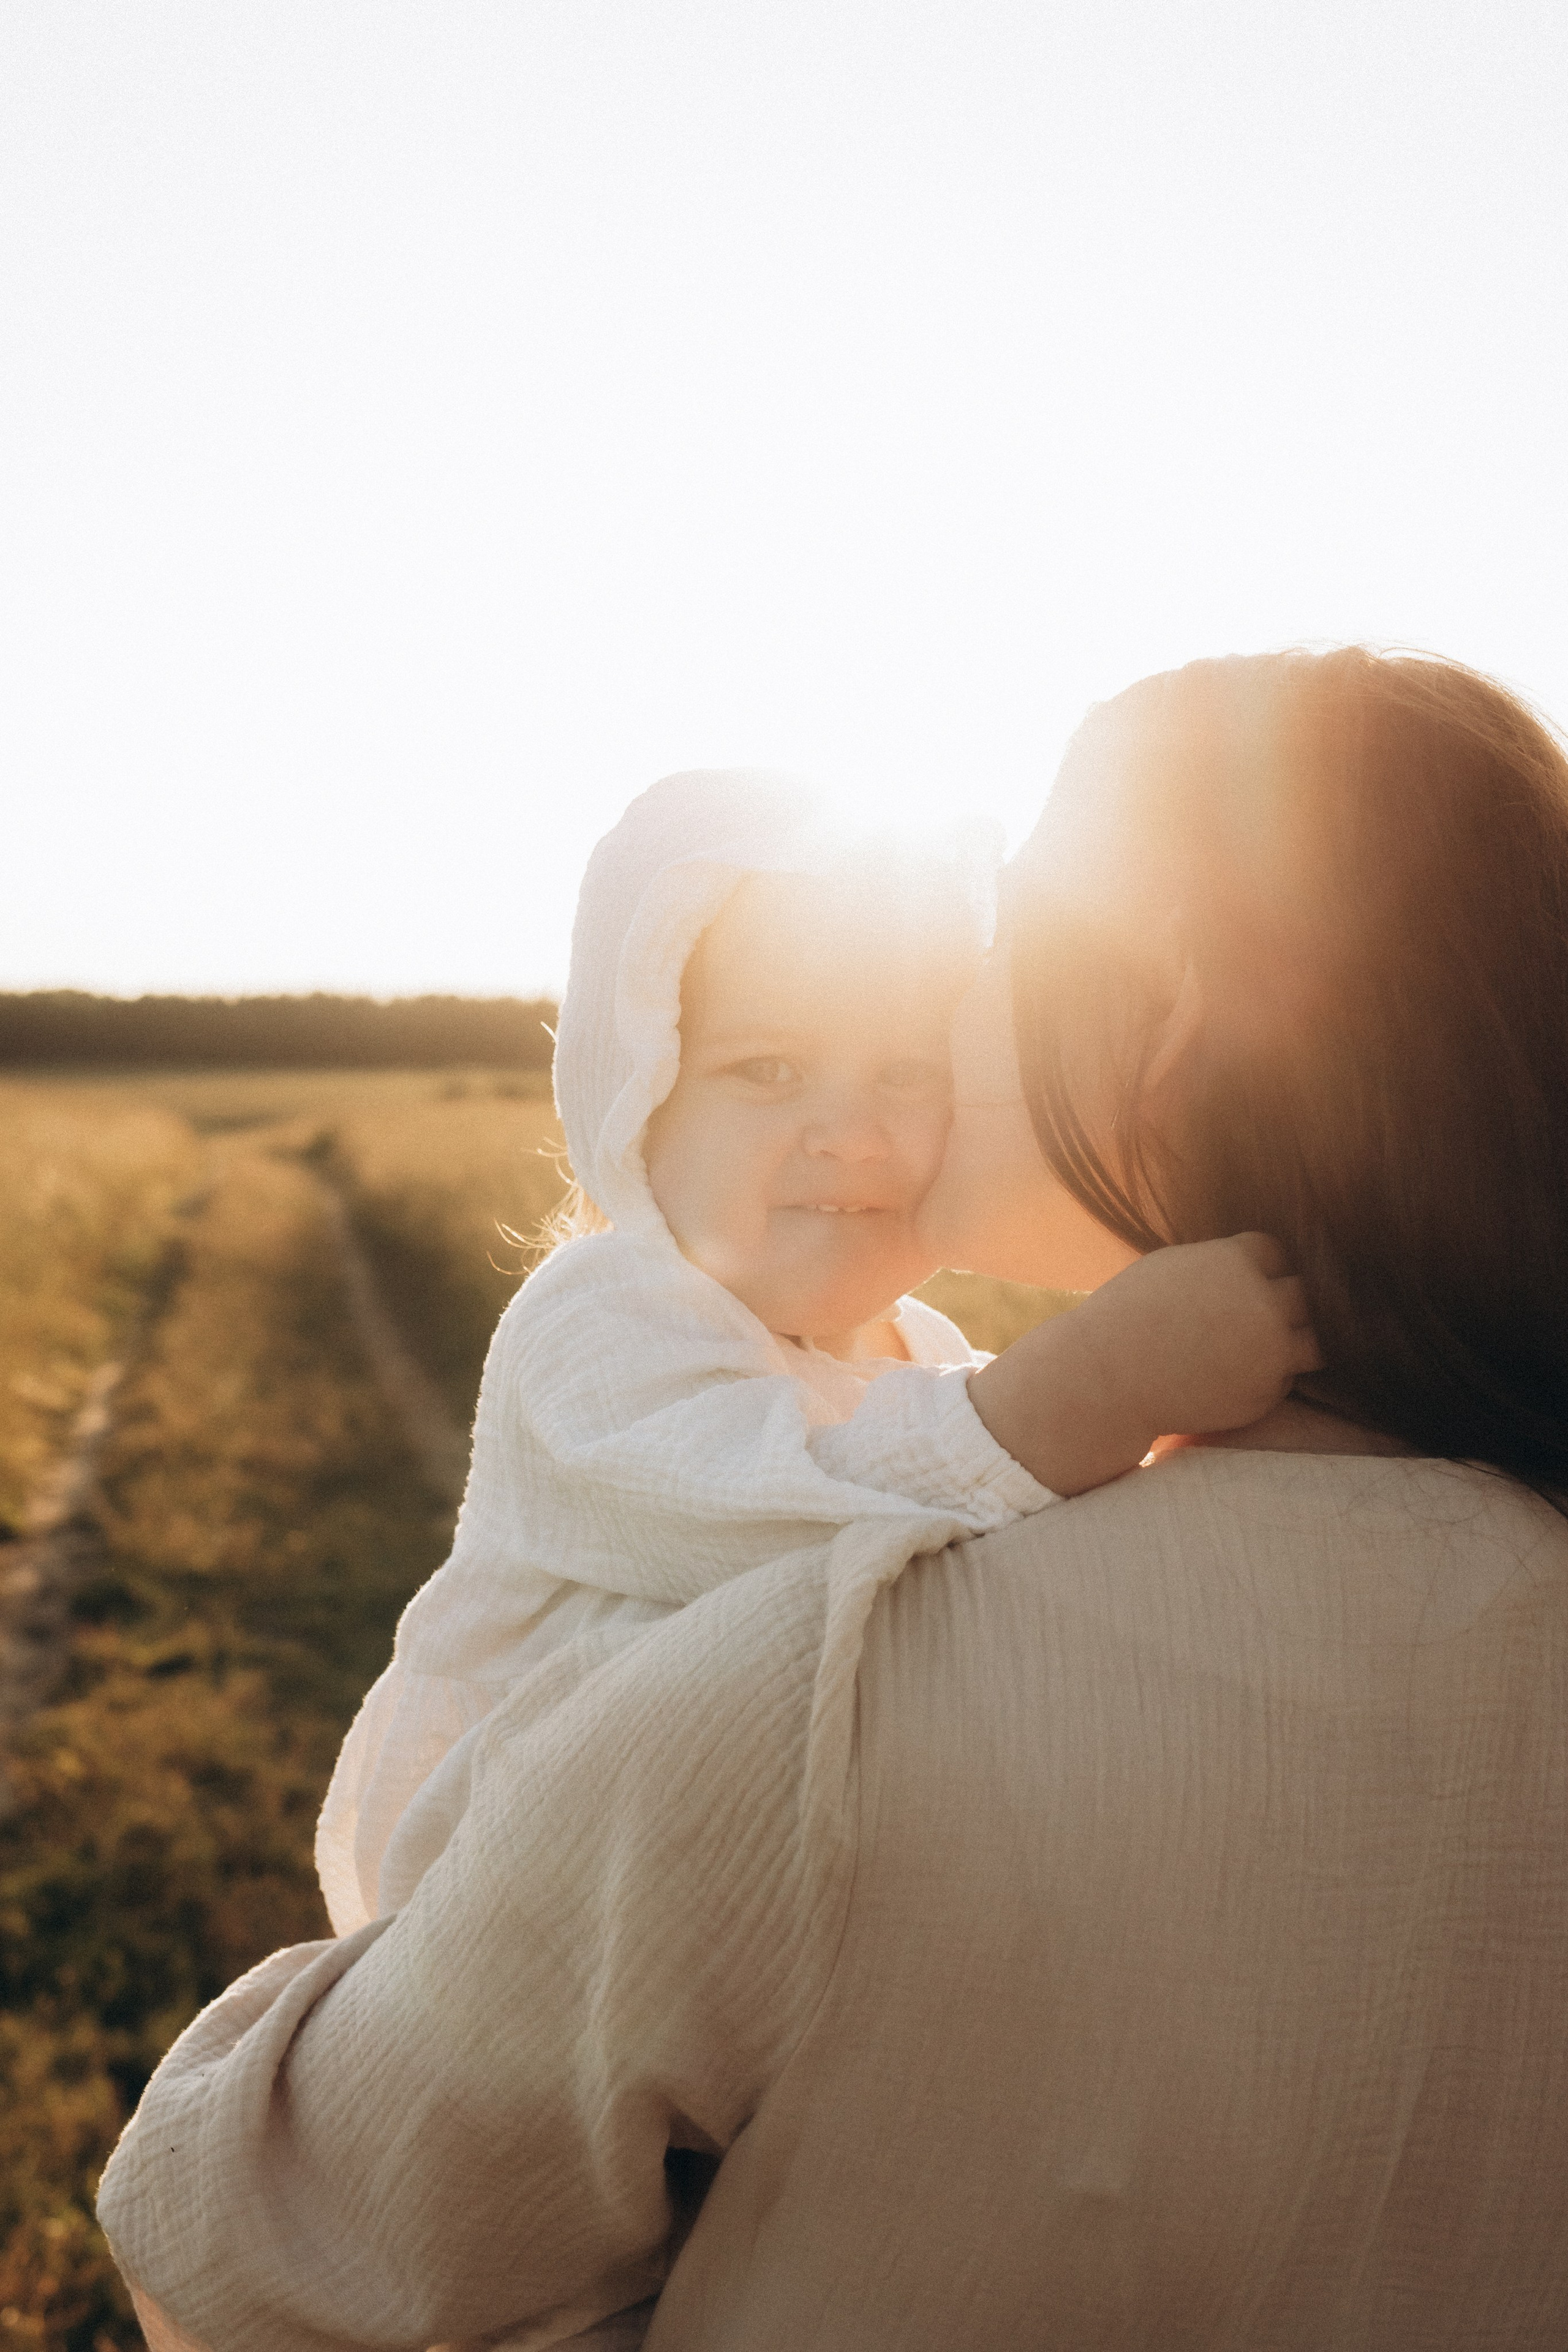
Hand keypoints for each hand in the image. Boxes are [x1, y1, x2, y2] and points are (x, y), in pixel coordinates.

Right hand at [1077, 1232, 1322, 1442]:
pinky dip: (1268, 1376)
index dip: (1259, 1269)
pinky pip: (1285, 1378)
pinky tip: (1230, 1375)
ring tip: (1259, 1345)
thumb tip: (1254, 1262)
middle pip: (1306, 1294)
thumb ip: (1220, 1262)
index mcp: (1237, 1262)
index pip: (1277, 1253)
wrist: (1107, 1379)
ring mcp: (1270, 1352)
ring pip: (1316, 1341)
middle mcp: (1264, 1304)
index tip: (1238, 1283)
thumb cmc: (1128, 1317)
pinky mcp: (1265, 1393)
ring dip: (1292, 1340)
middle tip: (1250, 1316)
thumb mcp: (1172, 1267)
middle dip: (1281, 1302)